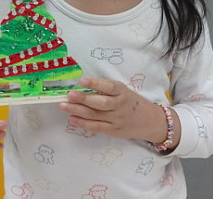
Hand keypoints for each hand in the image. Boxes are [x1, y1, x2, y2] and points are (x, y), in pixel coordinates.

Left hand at [58, 77, 174, 143]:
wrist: (149, 121)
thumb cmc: (131, 102)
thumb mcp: (123, 91)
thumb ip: (107, 89)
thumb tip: (83, 87)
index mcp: (122, 92)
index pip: (108, 87)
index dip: (95, 84)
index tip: (81, 81)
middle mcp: (120, 106)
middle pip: (100, 103)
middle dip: (83, 99)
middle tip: (69, 94)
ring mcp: (116, 120)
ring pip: (95, 115)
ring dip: (77, 110)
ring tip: (63, 105)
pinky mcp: (113, 131)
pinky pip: (96, 127)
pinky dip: (83, 123)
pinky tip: (72, 119)